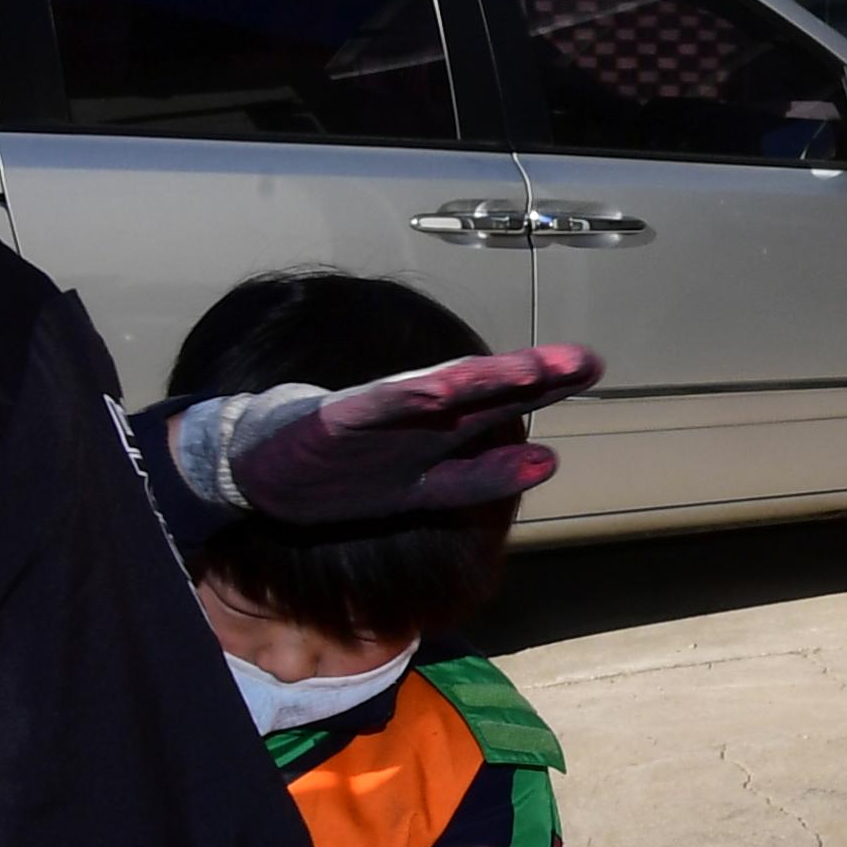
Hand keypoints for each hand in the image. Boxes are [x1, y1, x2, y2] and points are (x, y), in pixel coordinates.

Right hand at [184, 347, 604, 522]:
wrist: (255, 468)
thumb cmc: (342, 469)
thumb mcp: (418, 488)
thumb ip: (477, 477)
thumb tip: (546, 461)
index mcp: (438, 438)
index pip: (503, 410)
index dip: (546, 391)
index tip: (591, 366)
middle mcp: (418, 422)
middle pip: (485, 396)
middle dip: (535, 377)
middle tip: (584, 359)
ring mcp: (380, 419)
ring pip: (443, 395)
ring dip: (485, 383)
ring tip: (530, 371)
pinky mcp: (338, 421)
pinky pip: (379, 410)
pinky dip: (410, 400)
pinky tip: (441, 389)